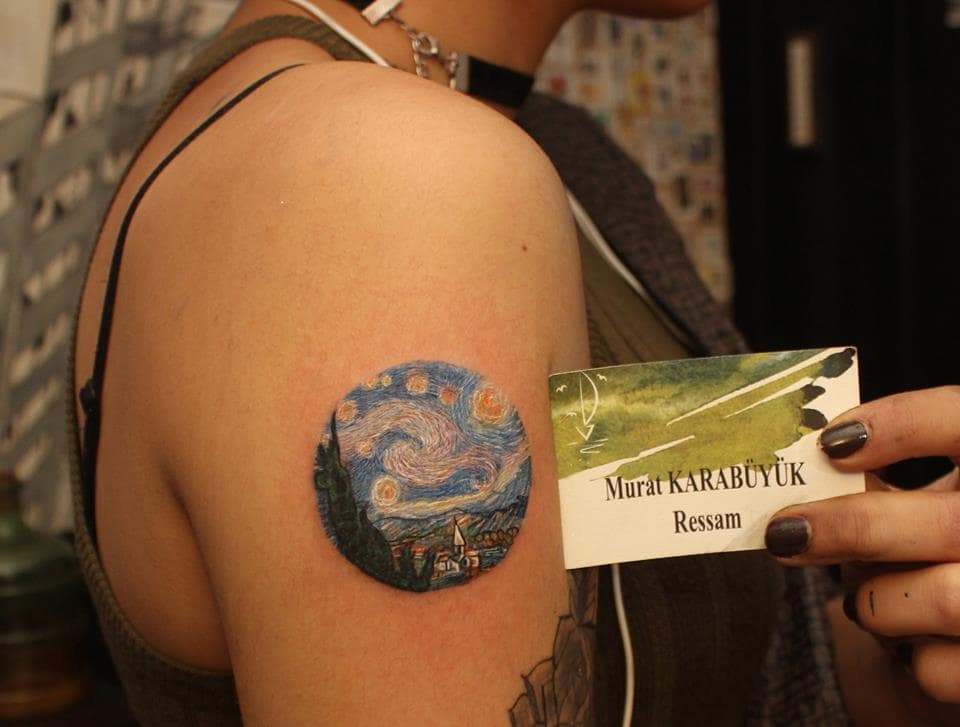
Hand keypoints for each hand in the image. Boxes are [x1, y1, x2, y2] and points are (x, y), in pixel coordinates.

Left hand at [764, 386, 959, 719]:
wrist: (952, 645)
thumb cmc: (923, 558)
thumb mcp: (911, 506)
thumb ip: (869, 481)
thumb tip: (791, 460)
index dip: (905, 423)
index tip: (829, 442)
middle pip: (951, 524)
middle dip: (854, 527)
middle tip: (785, 532)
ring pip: (944, 599)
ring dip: (879, 601)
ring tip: (864, 601)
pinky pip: (937, 667)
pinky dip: (903, 655)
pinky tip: (906, 644)